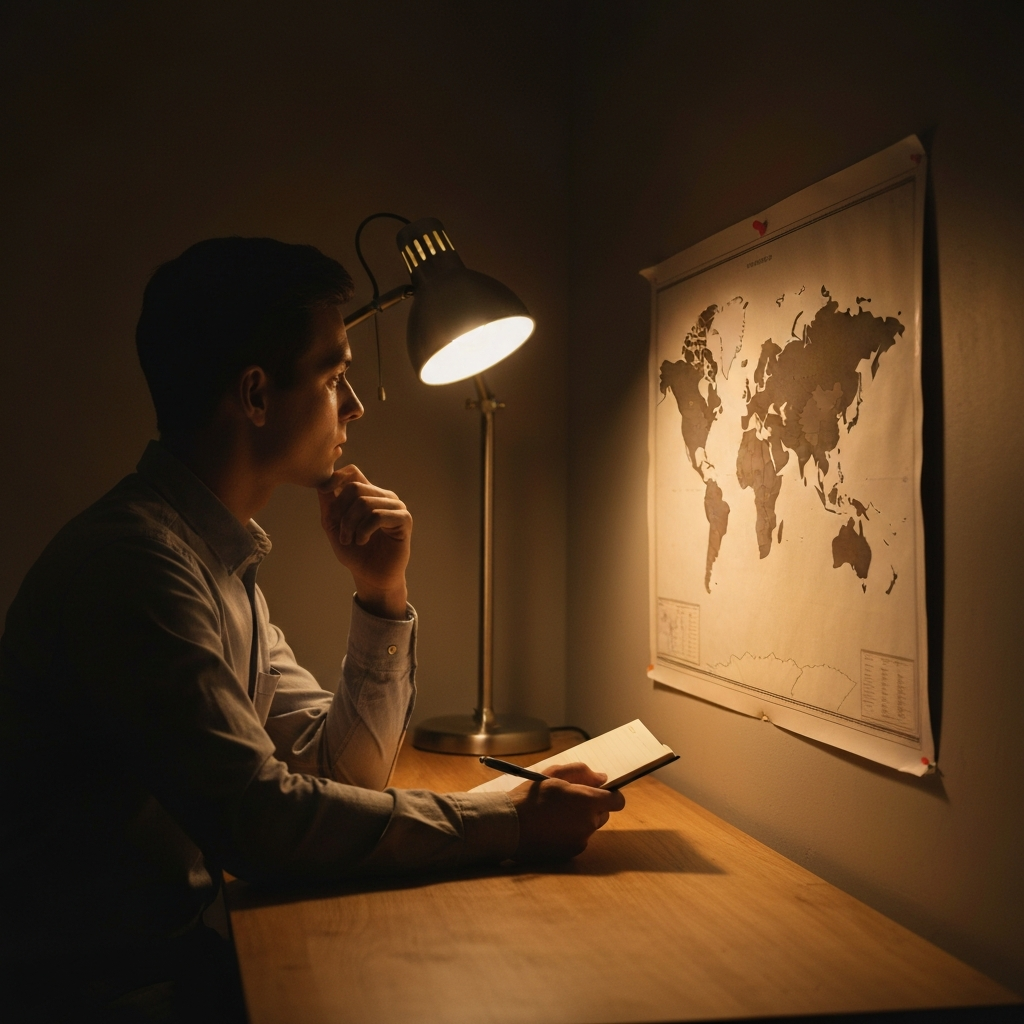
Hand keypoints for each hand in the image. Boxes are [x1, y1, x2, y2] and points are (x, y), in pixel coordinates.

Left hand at [318, 465, 411, 618]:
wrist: (371, 577)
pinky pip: (377, 516)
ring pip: (364, 502)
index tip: (325, 492)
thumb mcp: (333, 526)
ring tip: (350, 540)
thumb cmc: (355, 553)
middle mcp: (383, 496)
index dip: (336, 478)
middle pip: (354, 487)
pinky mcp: (404, 519)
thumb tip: (322, 482)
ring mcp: (396, 506)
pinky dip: (363, 530)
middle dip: (340, 511)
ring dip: (349, 525)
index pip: (352, 472)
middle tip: (339, 532)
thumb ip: (328, 504)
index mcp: (368, 494)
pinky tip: (362, 541)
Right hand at [510, 762, 625, 862]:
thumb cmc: (530, 796)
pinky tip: (552, 828)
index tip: (598, 791)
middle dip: (592, 806)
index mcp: (588, 801)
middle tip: (569, 801)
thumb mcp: (554, 774)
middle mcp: (589, 823)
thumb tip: (603, 778)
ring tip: (556, 814)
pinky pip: (579, 839)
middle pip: (603, 813)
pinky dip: (571, 833)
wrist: (509, 826)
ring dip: (581, 820)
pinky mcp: (572, 853)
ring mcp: (581, 840)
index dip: (610, 794)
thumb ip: (582, 772)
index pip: (617, 800)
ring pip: (590, 827)